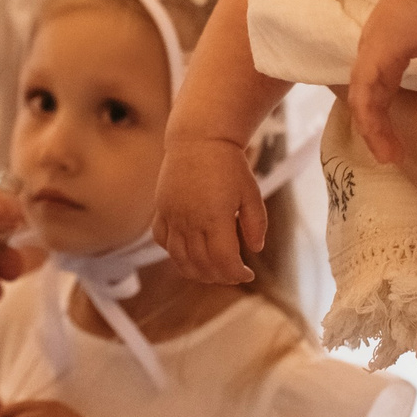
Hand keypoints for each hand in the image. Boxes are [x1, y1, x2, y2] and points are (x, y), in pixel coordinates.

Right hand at [153, 134, 264, 286]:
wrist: (199, 139)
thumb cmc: (229, 165)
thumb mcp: (251, 193)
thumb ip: (256, 224)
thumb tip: (255, 249)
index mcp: (215, 218)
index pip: (223, 262)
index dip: (236, 274)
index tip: (247, 274)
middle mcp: (190, 221)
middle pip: (202, 265)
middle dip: (219, 276)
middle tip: (232, 274)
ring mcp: (172, 216)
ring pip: (179, 258)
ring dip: (196, 272)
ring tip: (212, 271)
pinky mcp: (161, 210)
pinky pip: (162, 241)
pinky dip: (175, 253)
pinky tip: (189, 253)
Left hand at [348, 0, 416, 164]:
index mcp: (384, 50)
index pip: (375, 85)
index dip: (381, 109)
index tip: (393, 134)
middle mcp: (370, 54)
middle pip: (366, 97)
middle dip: (375, 127)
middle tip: (389, 153)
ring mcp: (368, 56)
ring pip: (363, 102)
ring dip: (373, 131)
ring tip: (388, 156)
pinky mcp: (372, 62)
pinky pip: (364, 98)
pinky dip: (370, 121)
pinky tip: (379, 139)